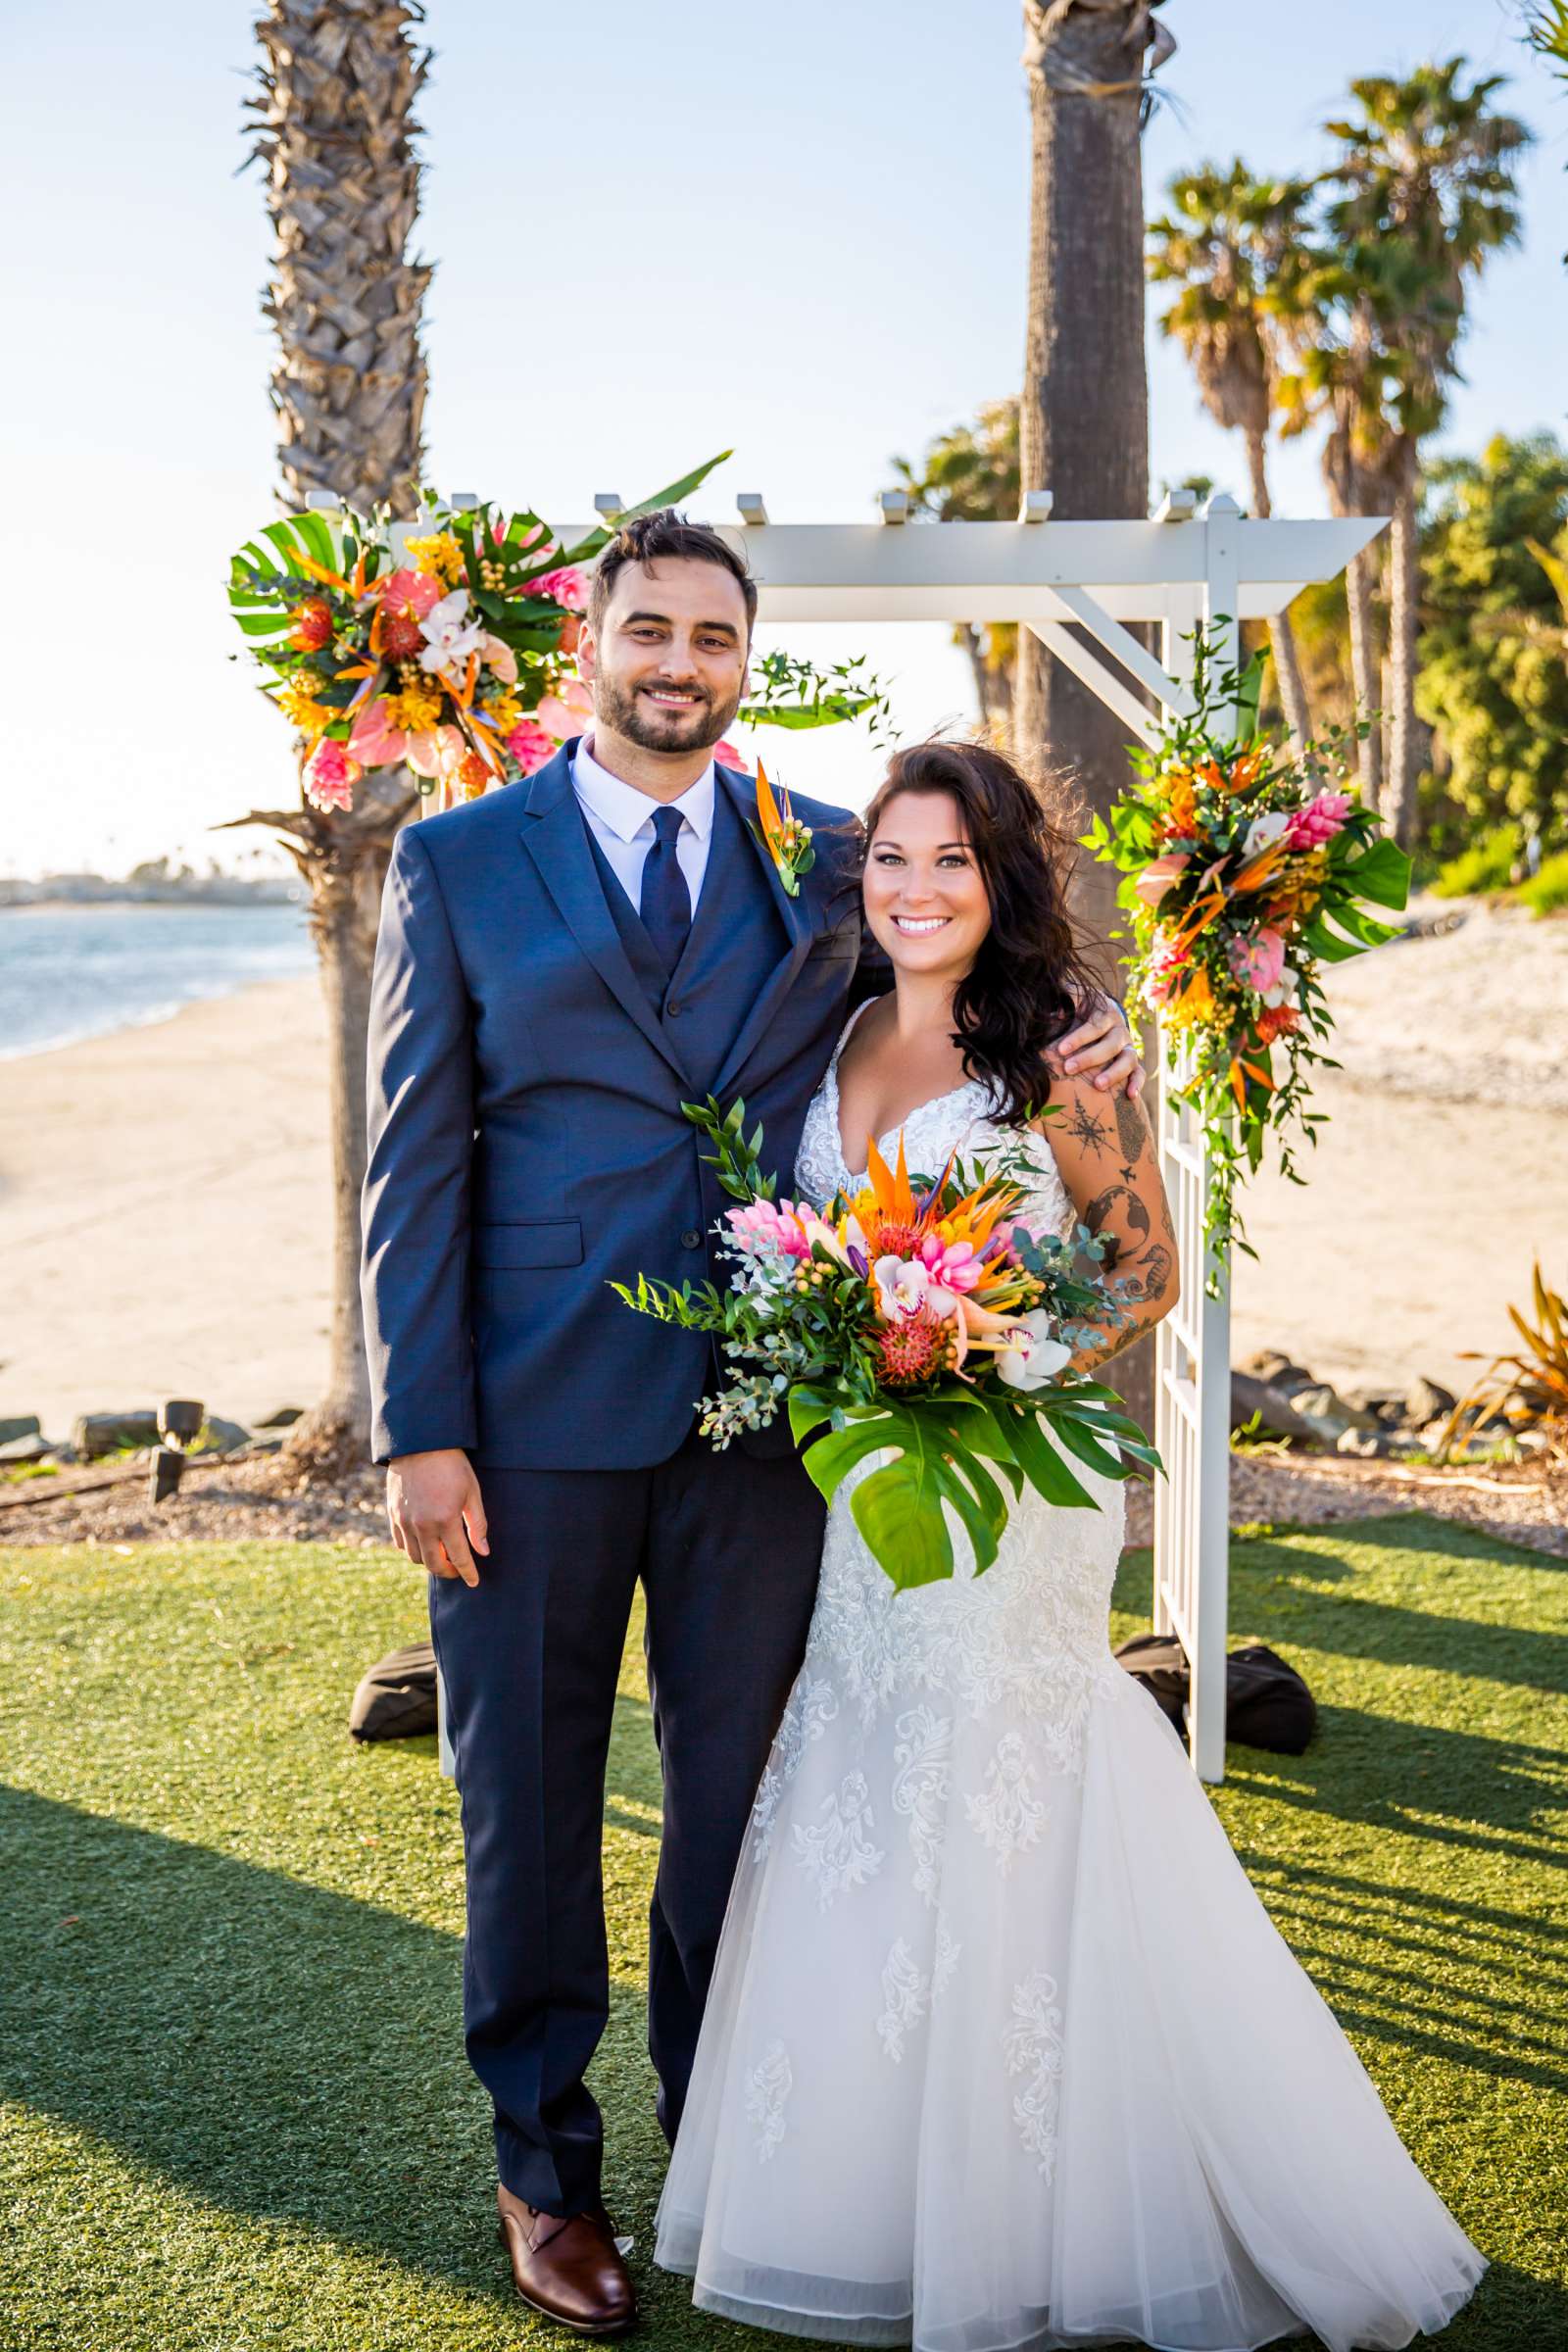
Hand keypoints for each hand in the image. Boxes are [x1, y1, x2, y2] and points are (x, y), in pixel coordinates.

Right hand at [386, 1449, 489, 1586]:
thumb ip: (477, 1525)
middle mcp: (422, 1525)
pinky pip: (401, 1544)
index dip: (468, 1573)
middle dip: (448, 1572)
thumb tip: (483, 1551)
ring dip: (430, 1561)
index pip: (459, 1558)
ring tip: (442, 1554)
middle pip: (434, 1565)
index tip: (474, 1582)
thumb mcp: (472, 1492)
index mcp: (445, 1520)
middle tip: (458, 1569)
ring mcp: (404, 1521)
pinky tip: (425, 1543)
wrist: (420, 1444)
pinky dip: (413, 1549)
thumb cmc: (452, 1466)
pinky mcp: (393, 1515)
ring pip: (415, 1557)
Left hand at [1046, 994, 1145, 1098]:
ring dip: (1114, 1073)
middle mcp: (1119, 1029)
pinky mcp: (1133, 1062)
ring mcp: (1128, 1047)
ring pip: (1127, 1059)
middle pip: (1110, 1044)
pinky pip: (1139, 1073)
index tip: (1060, 1050)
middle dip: (1089, 1058)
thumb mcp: (1072, 1002)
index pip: (1095, 1024)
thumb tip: (1055, 1013)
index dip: (1079, 1037)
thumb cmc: (1077, 1012)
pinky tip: (1130, 1096)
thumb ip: (1065, 1003)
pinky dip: (1137, 1083)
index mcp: (1105, 1012)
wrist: (1098, 1017)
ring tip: (1098, 1085)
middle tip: (1068, 1069)